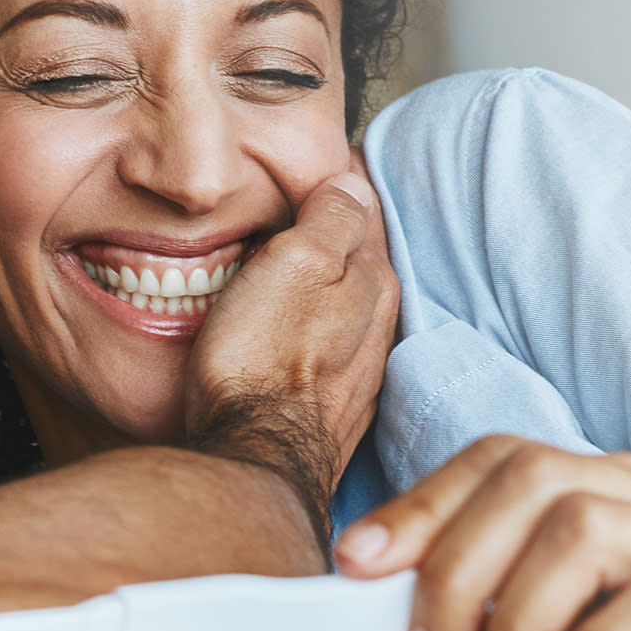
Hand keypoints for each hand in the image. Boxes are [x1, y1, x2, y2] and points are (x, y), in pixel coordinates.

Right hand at [185, 152, 398, 526]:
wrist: (253, 461)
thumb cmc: (261, 362)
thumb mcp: (293, 264)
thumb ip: (329, 218)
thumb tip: (352, 182)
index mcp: (372, 281)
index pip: (365, 212)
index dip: (339, 186)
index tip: (317, 170)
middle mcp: (378, 327)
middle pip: (362, 262)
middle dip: (338, 237)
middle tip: (303, 211)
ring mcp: (359, 374)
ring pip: (349, 311)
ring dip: (327, 290)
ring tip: (294, 271)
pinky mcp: (333, 412)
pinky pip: (331, 355)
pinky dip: (315, 336)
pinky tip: (292, 338)